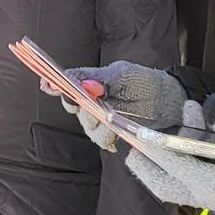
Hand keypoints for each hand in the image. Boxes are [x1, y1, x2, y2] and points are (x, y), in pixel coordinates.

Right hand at [40, 60, 184, 151]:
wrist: (167, 101)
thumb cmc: (145, 82)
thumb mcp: (123, 75)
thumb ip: (100, 79)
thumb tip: (82, 84)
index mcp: (92, 82)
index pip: (67, 83)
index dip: (56, 85)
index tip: (47, 85)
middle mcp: (93, 101)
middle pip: (74, 107)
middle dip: (85, 109)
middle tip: (99, 107)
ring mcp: (101, 119)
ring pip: (87, 126)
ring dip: (99, 125)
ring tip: (114, 120)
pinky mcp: (111, 133)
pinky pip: (101, 139)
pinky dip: (108, 138)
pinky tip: (116, 135)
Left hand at [124, 99, 214, 214]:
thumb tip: (212, 104)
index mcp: (212, 189)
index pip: (171, 165)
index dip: (151, 145)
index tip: (134, 129)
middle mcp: (212, 195)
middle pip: (167, 185)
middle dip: (148, 167)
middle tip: (133, 146)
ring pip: (184, 181)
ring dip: (174, 156)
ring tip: (176, 125)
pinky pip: (204, 176)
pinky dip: (195, 158)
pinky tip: (204, 136)